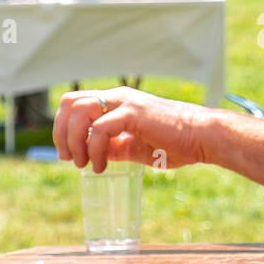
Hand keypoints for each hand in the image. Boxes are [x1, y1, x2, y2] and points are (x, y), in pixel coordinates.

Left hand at [53, 87, 210, 171]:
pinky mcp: (133, 113)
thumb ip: (115, 146)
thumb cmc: (176, 142)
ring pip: (80, 111)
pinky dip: (94, 149)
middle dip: (61, 132)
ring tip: (83, 163)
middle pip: (70, 102)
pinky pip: (100, 129)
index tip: (68, 154)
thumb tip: (95, 154)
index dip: (63, 127)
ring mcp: (125, 102)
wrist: (202, 137)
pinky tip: (100, 166)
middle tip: (69, 158)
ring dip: (74, 140)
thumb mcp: (136, 146)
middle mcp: (118, 96)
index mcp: (117, 101)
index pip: (75, 103)